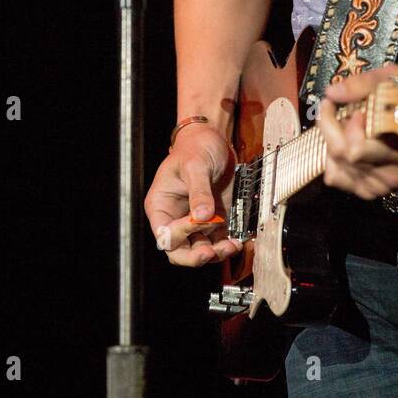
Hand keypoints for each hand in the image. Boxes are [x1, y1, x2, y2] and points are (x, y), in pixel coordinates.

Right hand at [144, 125, 243, 267]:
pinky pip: (216, 241)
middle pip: (178, 251)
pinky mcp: (213, 221)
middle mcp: (175, 218)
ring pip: (199, 250)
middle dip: (194, 256)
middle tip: (210, 253)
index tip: (201, 220)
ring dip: (215, 253)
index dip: (180, 234)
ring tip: (231, 246)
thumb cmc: (195, 147)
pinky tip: (237, 241)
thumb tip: (202, 216)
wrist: (213, 140)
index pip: (165, 234)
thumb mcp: (195, 165)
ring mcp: (195, 222)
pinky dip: (226, 245)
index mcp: (161, 206)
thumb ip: (199, 191)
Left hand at [318, 64, 397, 200]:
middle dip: (330, 131)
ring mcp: (386, 183)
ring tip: (341, 129)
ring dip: (331, 148)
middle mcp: (392, 171)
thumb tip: (331, 93)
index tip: (333, 102)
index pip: (352, 150)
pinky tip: (345, 146)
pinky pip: (344, 183)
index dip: (335, 124)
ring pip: (337, 175)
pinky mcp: (381, 188)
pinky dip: (337, 165)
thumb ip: (359, 86)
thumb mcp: (391, 79)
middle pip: (342, 159)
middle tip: (335, 111)